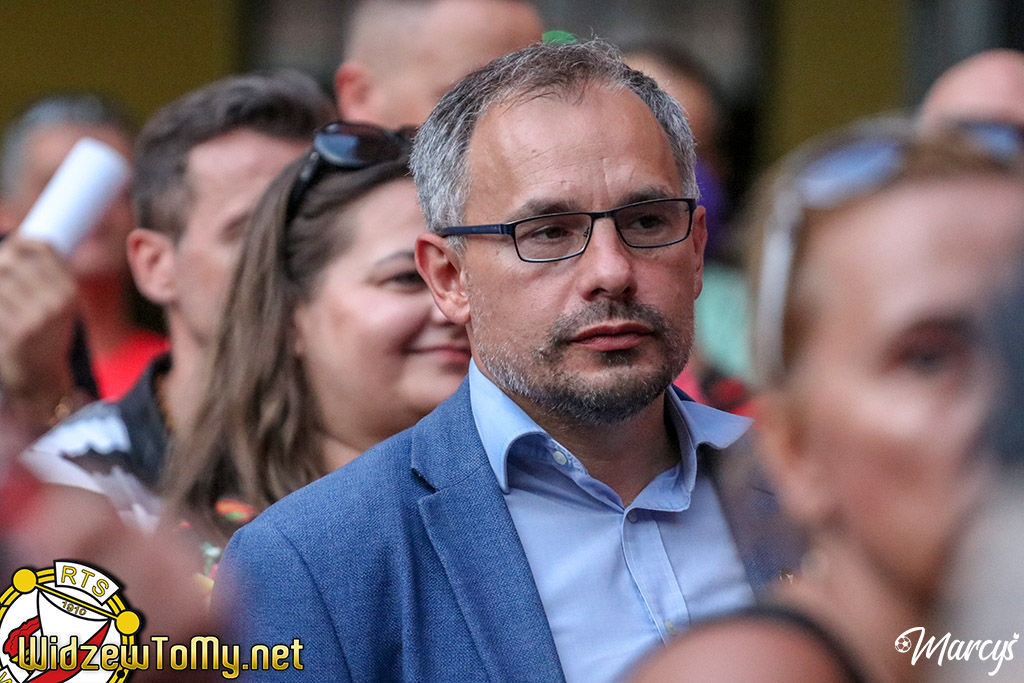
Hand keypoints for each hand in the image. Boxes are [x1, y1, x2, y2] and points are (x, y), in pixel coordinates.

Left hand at [0, 237, 76, 405]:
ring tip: (3, 300)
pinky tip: (1, 319)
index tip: (11, 244)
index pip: (43, 248)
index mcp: (69, 291)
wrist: (43, 379)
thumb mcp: (59, 305)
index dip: (21, 241)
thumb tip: (17, 243)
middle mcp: (56, 303)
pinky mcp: (15, 335)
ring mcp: (35, 319)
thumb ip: (46, 277)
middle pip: (12, 262)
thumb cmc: (46, 336)